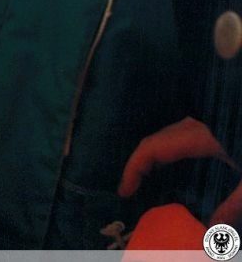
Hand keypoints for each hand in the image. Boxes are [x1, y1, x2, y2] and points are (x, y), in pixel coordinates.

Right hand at [119, 116, 241, 226]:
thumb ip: (233, 205)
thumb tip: (212, 232)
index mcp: (200, 134)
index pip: (154, 147)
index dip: (134, 167)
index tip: (124, 191)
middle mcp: (198, 125)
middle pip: (158, 140)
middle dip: (142, 163)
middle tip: (133, 189)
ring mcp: (208, 123)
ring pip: (172, 136)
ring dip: (159, 157)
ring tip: (153, 180)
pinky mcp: (220, 127)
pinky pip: (187, 137)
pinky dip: (176, 153)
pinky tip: (184, 168)